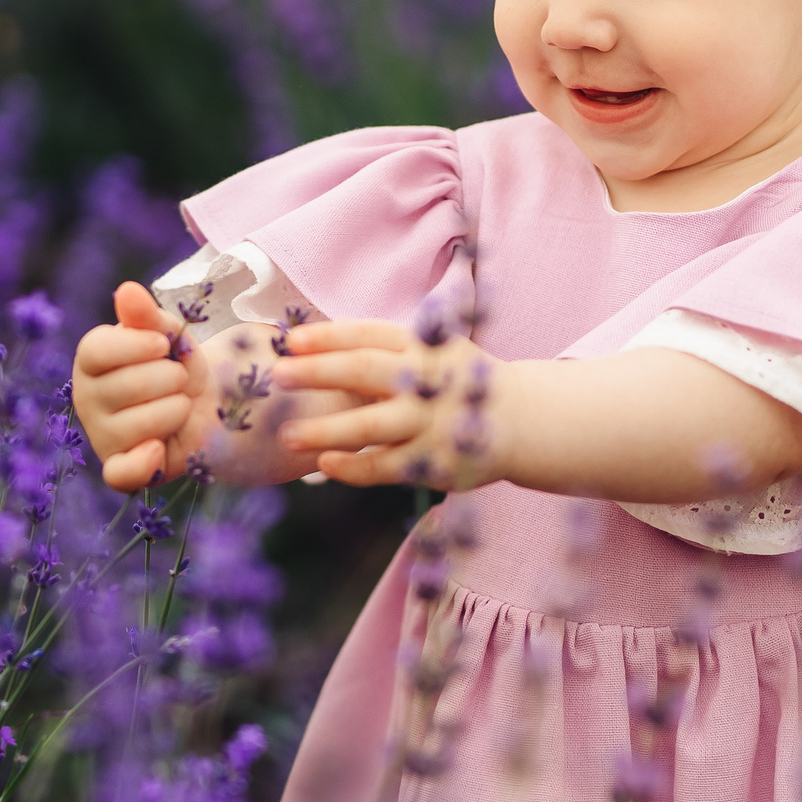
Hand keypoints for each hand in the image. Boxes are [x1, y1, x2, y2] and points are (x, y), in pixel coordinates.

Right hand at [72, 281, 211, 490]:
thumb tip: (127, 291)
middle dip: (170, 379)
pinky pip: (120, 474)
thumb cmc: (177, 360)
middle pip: (126, 387)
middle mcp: (87, 398)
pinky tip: (157, 448)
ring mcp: (101, 435)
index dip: (136, 346)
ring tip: (178, 404)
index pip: (96, 350)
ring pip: (139, 425)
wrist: (205, 400)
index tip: (163, 344)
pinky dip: (141, 463)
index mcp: (91, 360)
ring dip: (176, 410)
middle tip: (178, 379)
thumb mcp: (167, 332)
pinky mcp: (120, 467)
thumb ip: (146, 314)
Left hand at [269, 320, 504, 488]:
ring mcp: (431, 422)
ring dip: (327, 430)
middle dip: (319, 372)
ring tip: (288, 436)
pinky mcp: (433, 461)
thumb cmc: (456, 382)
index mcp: (423, 346)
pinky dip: (354, 466)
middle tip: (279, 375)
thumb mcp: (431, 353)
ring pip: (372, 425)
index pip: (370, 335)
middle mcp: (427, 380)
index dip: (330, 337)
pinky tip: (324, 464)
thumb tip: (313, 348)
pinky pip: (386, 466)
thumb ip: (384, 353)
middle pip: (366, 372)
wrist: (521, 419)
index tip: (292, 340)